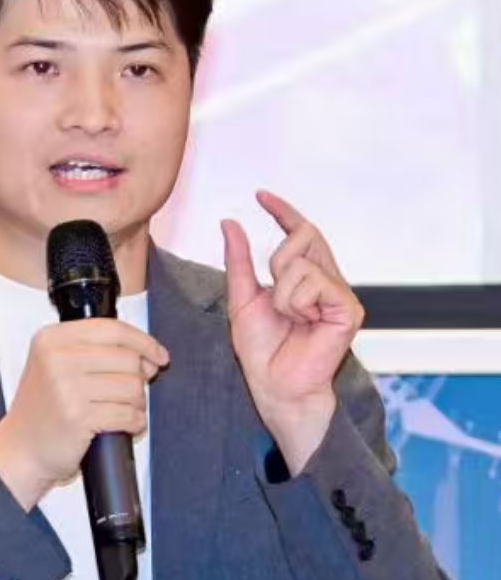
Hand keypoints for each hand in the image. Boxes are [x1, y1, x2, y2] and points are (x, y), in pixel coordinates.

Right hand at [0, 319, 168, 510]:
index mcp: (52, 339)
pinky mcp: (78, 418)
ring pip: (132, 387)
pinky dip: (135, 422)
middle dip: (139, 379)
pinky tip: (125, 426)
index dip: (143, 341)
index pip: (112, 329)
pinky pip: (128, 414)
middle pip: (127, 358)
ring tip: (122, 411)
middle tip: (132, 394)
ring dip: (137, 403)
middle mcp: (57, 358)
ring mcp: (66, 388)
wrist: (20, 450)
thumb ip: (99, 352)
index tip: (159, 355)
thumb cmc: (45, 409)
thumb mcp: (58, 365)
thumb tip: (150, 358)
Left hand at [221, 190, 364, 474]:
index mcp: (305, 275)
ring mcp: (340, 292)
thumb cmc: (262, 349)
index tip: (260, 195)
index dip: (282, 210)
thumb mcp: (241, 296)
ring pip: (300, 261)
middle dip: (277, 261)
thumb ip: (239, 259)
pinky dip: (295, 302)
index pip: (299, 231)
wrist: (274, 385)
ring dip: (281, 292)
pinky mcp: (348, 308)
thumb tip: (230, 223)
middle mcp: (327, 278)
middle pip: (303, 234)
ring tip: (290, 319)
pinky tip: (303, 323)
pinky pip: (313, 282)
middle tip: (277, 300)